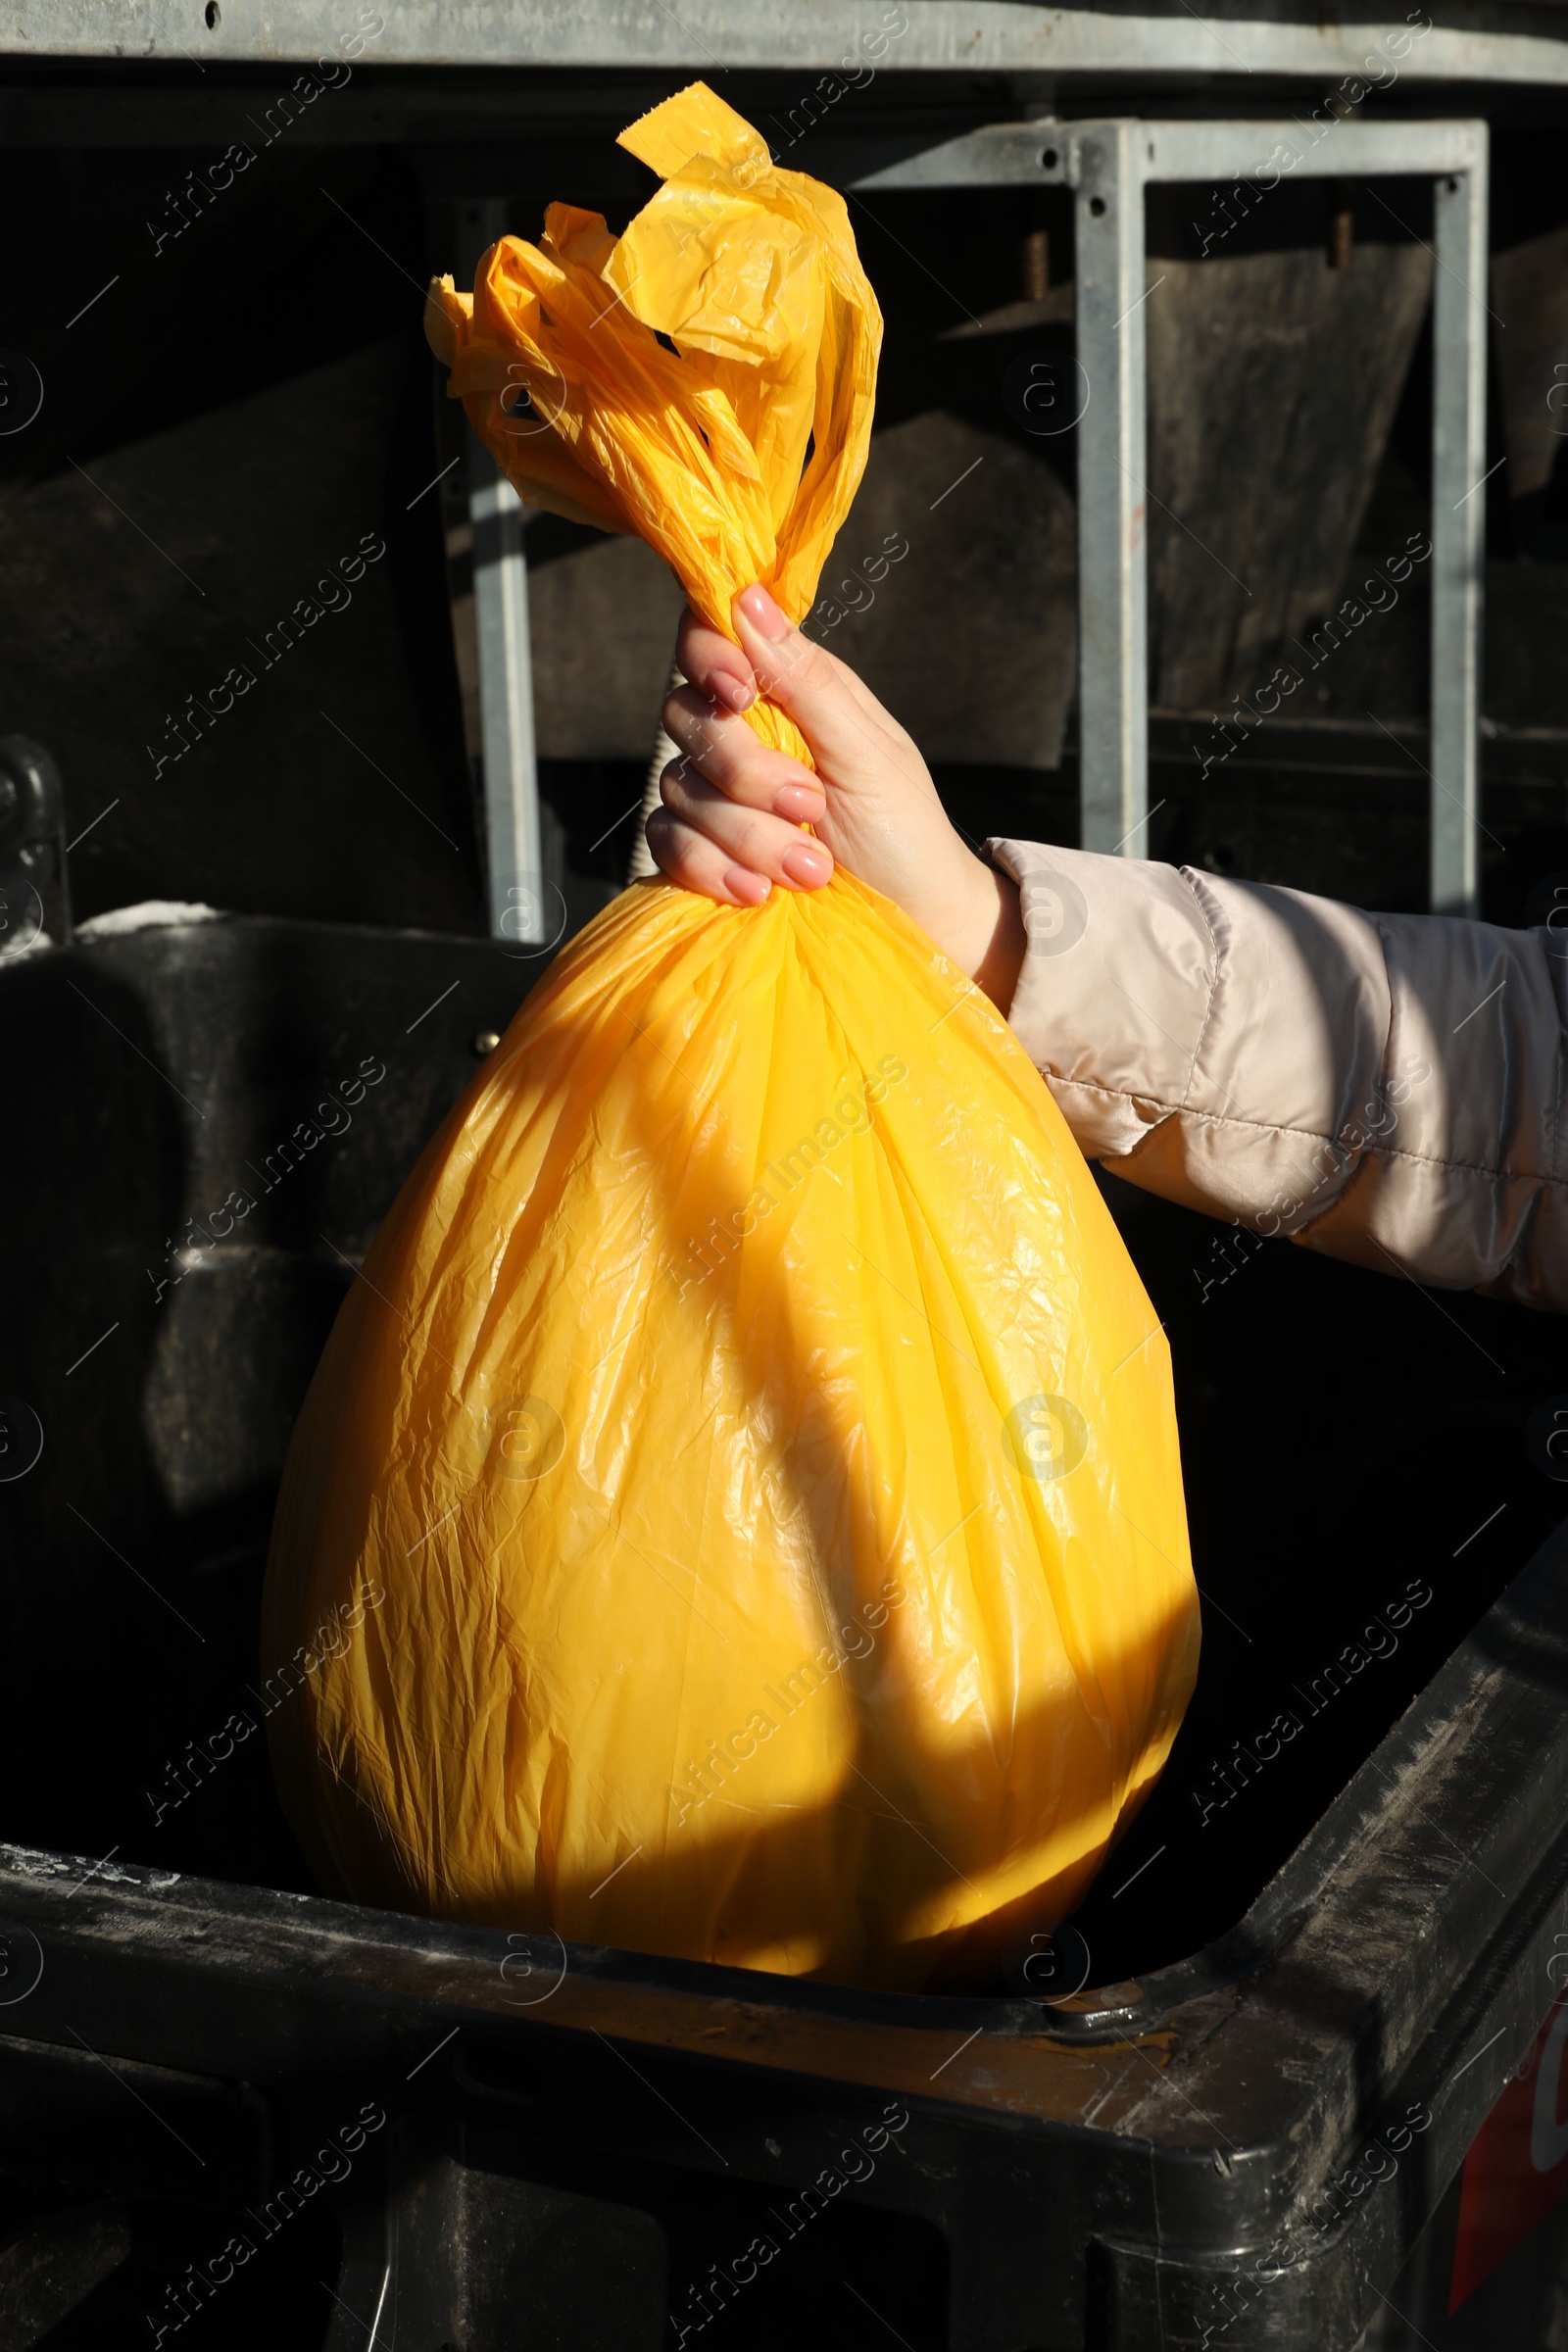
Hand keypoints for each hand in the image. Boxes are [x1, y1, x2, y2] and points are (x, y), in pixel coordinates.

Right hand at [645, 584, 1025, 1008]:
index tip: (738, 692)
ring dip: (746, 836)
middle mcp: (743, 732)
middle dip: (744, 772)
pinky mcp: (702, 850)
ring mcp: (716, 794)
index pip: (710, 640)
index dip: (708, 657)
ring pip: (679, 788)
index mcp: (787, 690)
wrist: (915, 921)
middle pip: (687, 717)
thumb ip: (806, 680)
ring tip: (811, 870)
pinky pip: (666, 844)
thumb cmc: (905, 830)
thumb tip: (748, 595)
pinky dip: (710, 870)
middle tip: (811, 809)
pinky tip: (758, 894)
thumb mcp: (868, 753)